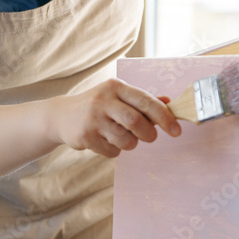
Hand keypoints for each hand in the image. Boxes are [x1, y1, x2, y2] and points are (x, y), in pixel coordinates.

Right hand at [50, 78, 180, 157]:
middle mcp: (103, 100)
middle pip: (136, 122)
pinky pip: (112, 151)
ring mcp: (93, 118)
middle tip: (150, 137)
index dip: (165, 117)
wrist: (61, 115)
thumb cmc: (98, 106)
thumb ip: (143, 100)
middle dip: (149, 134)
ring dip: (130, 144)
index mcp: (116, 87)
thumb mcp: (117, 97)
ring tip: (121, 137)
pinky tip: (105, 140)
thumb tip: (169, 102)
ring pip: (126, 140)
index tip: (177, 131)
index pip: (146, 101)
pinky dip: (115, 150)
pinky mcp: (86, 136)